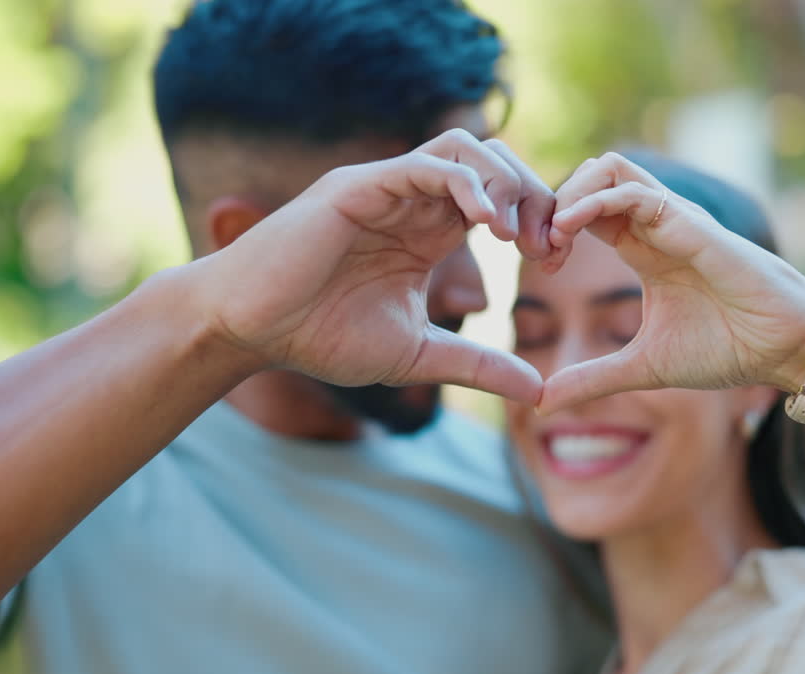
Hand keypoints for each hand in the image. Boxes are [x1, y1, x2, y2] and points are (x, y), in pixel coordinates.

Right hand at [194, 130, 557, 403]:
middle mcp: (412, 201)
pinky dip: (467, 185)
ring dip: (505, 182)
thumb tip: (538, 393)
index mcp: (428, 232)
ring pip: (466, 148)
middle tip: (548, 247)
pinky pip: (427, 164)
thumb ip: (477, 366)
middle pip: (496, 162)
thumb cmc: (319, 337)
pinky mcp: (361, 186)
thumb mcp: (417, 355)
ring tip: (515, 235)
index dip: (538, 220)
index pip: (502, 199)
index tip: (554, 262)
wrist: (250, 331)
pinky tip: (486, 225)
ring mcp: (387, 187)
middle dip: (535, 197)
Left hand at [539, 152, 804, 411]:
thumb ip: (591, 379)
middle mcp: (654, 225)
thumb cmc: (727, 349)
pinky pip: (633, 192)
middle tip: (539, 247)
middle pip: (590, 174)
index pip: (584, 210)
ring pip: (609, 166)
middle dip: (553, 201)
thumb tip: (540, 402)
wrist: (786, 348)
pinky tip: (569, 234)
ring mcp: (672, 219)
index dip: (553, 228)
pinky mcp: (690, 225)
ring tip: (554, 237)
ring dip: (570, 194)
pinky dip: (593, 203)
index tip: (540, 265)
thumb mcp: (641, 368)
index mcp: (642, 248)